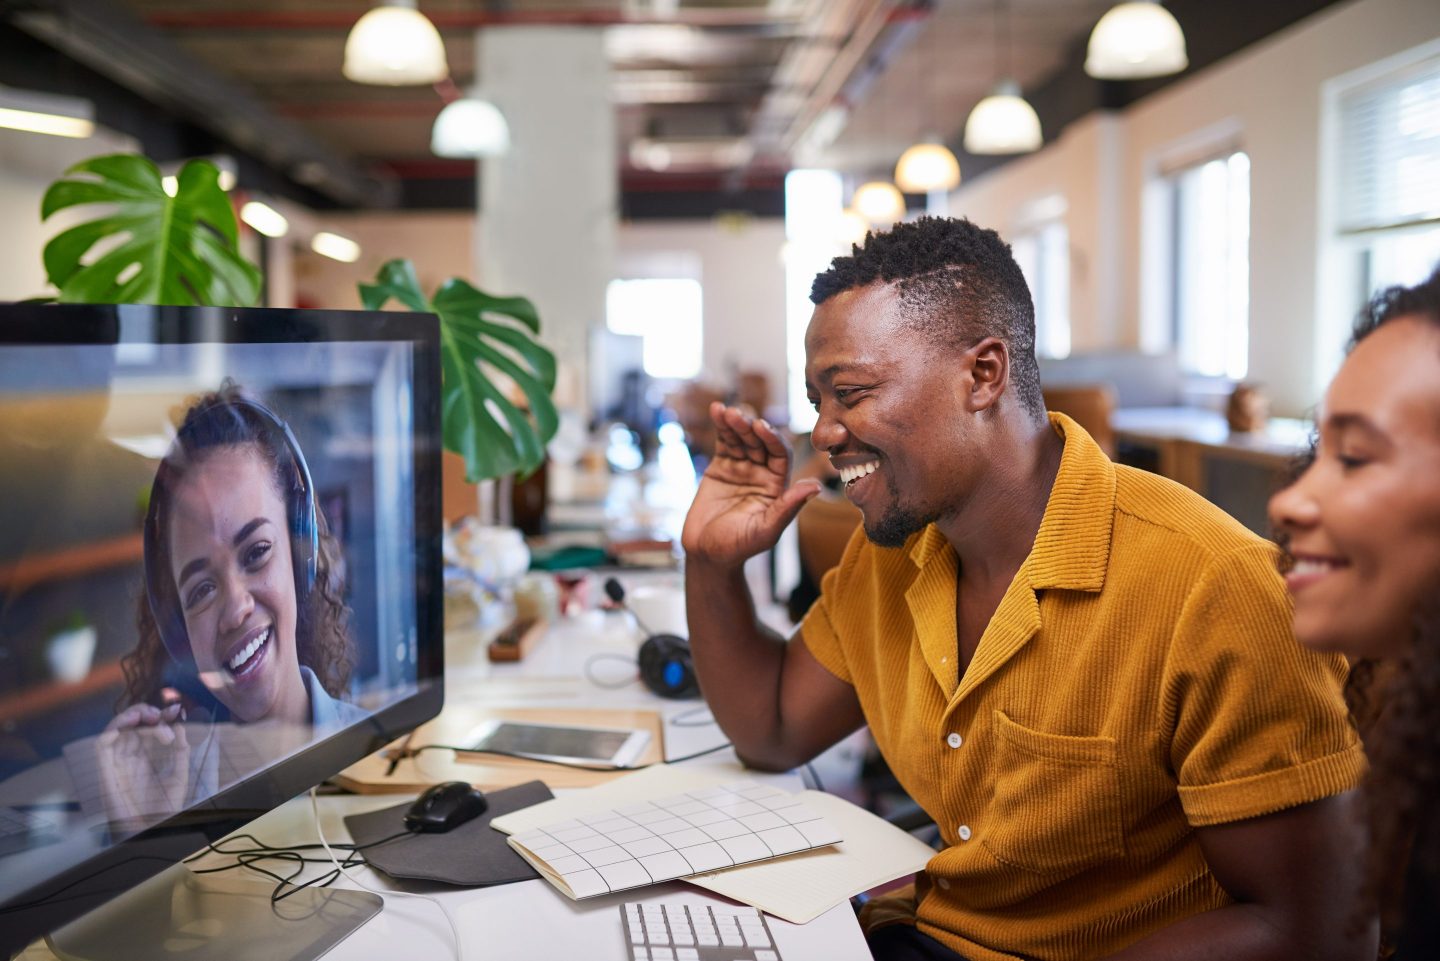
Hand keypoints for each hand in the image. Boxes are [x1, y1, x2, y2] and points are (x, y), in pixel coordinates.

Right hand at [97, 702, 190, 826]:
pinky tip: (128, 725)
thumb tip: (181, 725)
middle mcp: (130, 756)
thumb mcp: (179, 775)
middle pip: (131, 724)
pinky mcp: (106, 770)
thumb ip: (180, 751)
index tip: (176, 710)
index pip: (148, 727)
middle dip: (147, 713)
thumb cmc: (162, 808)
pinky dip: (112, 730)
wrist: (150, 830)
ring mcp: (117, 762)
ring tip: (151, 717)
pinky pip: (101, 745)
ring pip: (116, 728)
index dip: (160, 716)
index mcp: (146, 756)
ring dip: (131, 716)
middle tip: (164, 716)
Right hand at [681, 403, 821, 567]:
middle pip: (760, 442)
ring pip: (742, 439)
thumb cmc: (738, 548)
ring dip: (735, 423)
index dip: (772, 439)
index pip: (780, 455)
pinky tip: (716, 410)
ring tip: (725, 411)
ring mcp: (742, 468)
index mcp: (778, 486)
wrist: (707, 554)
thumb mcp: (766, 530)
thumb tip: (816, 486)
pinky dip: (721, 426)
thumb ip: (788, 508)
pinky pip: (724, 442)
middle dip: (750, 428)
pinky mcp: (721, 467)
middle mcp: (763, 473)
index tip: (761, 427)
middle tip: (739, 416)